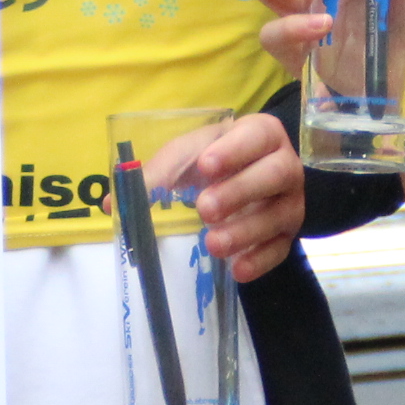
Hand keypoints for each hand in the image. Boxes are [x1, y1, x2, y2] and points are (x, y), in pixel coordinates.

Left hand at [156, 112, 305, 281]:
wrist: (246, 178)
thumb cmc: (213, 160)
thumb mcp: (186, 157)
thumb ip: (156, 174)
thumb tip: (115, 203)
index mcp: (260, 135)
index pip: (257, 137)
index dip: (234, 151)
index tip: (205, 166)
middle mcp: (284, 166)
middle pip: (276, 173)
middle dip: (240, 191)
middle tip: (204, 209)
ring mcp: (289, 202)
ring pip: (280, 214)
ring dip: (246, 230)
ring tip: (212, 243)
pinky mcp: (287, 234)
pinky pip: (281, 248)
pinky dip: (260, 260)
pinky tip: (237, 269)